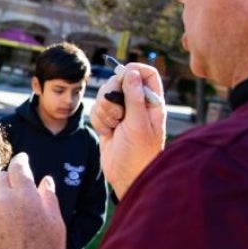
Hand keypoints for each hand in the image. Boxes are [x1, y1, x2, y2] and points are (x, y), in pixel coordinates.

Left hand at [0, 154, 64, 248]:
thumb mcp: (56, 222)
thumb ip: (48, 196)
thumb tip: (44, 180)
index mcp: (24, 195)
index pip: (17, 166)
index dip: (20, 159)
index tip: (22, 158)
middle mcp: (2, 201)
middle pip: (0, 177)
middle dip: (9, 177)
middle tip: (18, 184)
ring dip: (1, 195)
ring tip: (13, 208)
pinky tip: (5, 226)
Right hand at [89, 64, 165, 197]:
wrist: (126, 178)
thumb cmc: (139, 154)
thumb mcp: (138, 124)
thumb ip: (134, 96)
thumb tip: (131, 72)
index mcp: (152, 102)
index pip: (146, 73)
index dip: (133, 71)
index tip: (122, 78)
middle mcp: (137, 105)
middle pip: (119, 81)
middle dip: (111, 94)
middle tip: (117, 112)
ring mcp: (121, 113)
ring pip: (104, 95)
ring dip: (104, 111)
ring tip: (113, 127)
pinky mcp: (108, 122)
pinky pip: (96, 110)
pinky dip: (98, 120)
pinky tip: (107, 133)